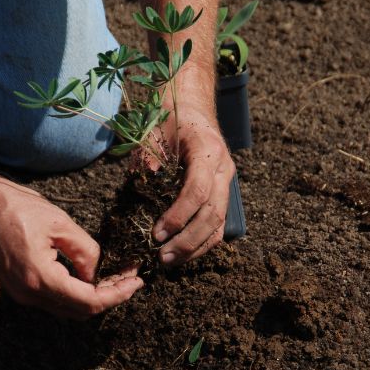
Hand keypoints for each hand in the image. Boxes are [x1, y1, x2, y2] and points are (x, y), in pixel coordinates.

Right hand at [0, 164, 143, 319]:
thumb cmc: (9, 206)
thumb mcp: (58, 222)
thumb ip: (84, 249)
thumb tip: (97, 271)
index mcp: (40, 278)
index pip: (89, 301)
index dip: (118, 294)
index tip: (137, 280)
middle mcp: (28, 294)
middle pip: (79, 311)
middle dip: (109, 296)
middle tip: (129, 276)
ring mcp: (20, 293)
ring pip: (66, 307)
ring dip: (92, 295)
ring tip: (114, 273)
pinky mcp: (16, 285)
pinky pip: (52, 297)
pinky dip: (74, 290)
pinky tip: (88, 272)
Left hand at [146, 105, 234, 264]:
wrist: (191, 108)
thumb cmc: (169, 120)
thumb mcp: (153, 131)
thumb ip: (147, 157)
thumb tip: (144, 182)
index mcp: (207, 148)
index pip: (198, 189)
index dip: (178, 215)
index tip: (157, 233)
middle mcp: (222, 167)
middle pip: (212, 213)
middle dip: (187, 240)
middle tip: (162, 257)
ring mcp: (226, 182)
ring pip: (219, 224)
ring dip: (194, 247)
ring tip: (168, 261)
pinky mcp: (222, 194)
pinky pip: (218, 225)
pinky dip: (201, 243)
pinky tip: (181, 254)